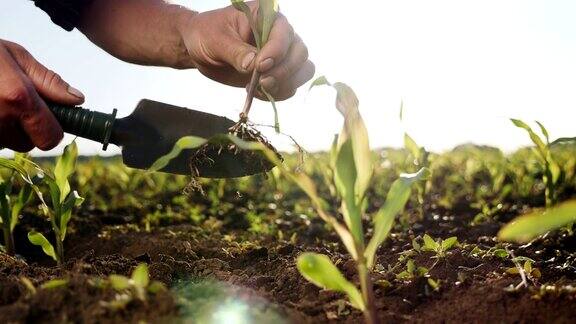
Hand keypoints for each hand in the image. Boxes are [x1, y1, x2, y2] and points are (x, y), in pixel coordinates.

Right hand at [0, 40, 83, 151]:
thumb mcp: (16, 57)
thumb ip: (48, 81)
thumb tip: (77, 100)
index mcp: (18, 99)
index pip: (51, 137)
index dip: (52, 130)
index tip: (49, 120)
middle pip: (29, 144)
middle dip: (28, 129)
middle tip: (16, 105)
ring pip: (7, 144)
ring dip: (6, 129)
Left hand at [182, 2, 314, 100]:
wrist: (200, 49)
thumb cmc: (206, 35)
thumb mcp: (215, 40)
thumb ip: (235, 51)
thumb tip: (252, 65)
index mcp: (265, 16)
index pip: (284, 33)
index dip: (277, 50)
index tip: (260, 66)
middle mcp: (279, 34)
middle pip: (300, 53)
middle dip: (284, 71)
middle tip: (263, 82)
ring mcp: (281, 55)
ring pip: (303, 70)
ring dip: (286, 83)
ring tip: (261, 88)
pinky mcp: (277, 73)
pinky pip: (291, 86)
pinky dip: (279, 93)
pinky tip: (257, 92)